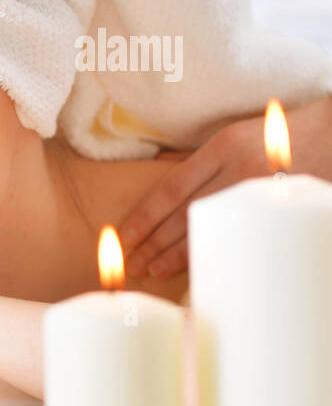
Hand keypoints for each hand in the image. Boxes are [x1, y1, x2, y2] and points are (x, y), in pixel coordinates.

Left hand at [119, 97, 331, 278]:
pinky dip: (214, 252)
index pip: (171, 189)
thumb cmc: (278, 136)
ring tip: (152, 269)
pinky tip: (194, 266)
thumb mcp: (234, 136)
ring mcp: (261, 193)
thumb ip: (200, 160)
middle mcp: (239, 170)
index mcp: (222, 148)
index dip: (145, 216)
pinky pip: (239, 237)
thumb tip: (161, 179)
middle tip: (133, 263)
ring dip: (177, 253)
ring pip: (211, 229)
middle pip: (184, 214)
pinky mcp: (278, 210)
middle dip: (154, 242)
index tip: (126, 235)